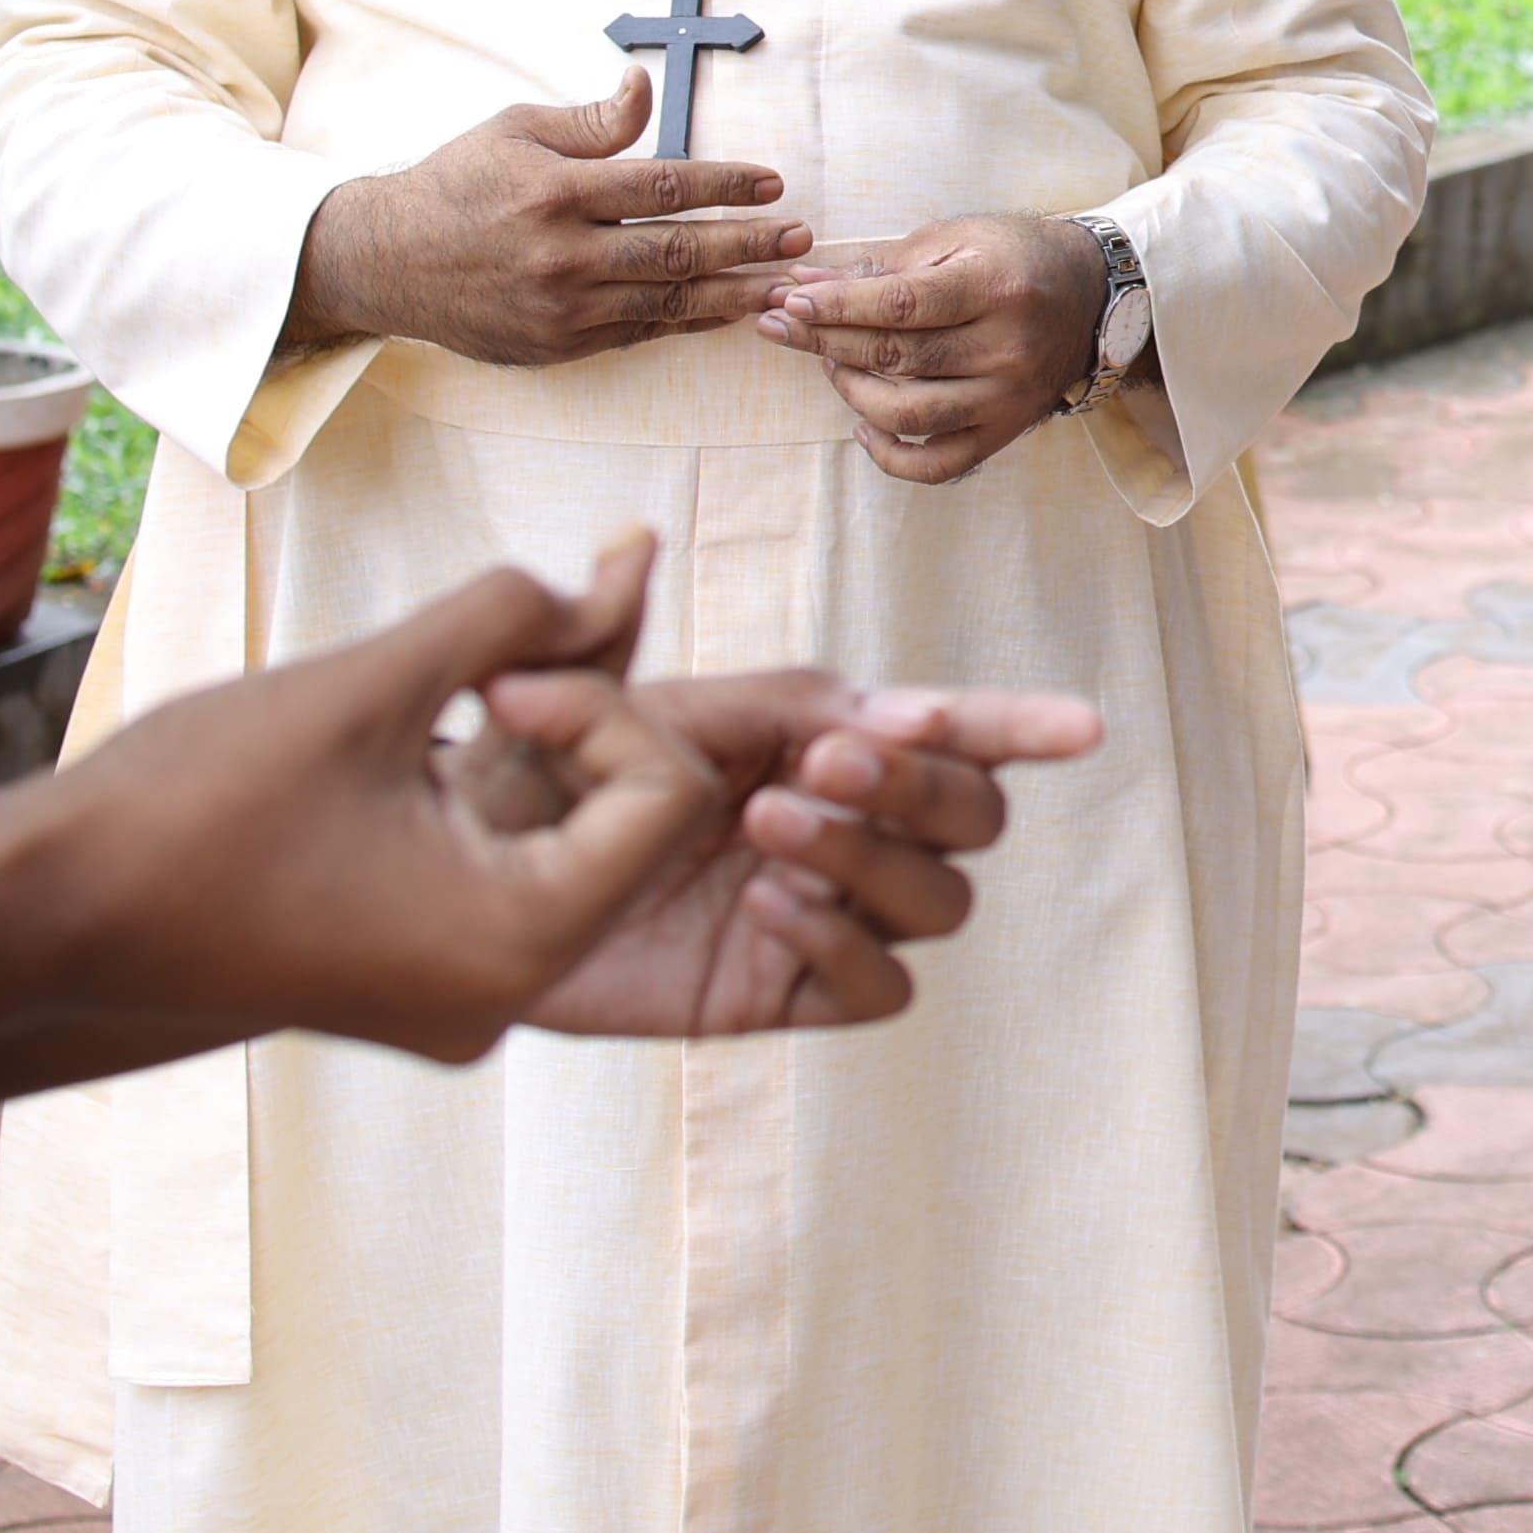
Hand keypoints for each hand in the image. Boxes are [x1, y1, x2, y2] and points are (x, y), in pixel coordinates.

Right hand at [6, 538, 743, 1062]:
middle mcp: (503, 992)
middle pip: (630, 820)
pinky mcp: (409, 970)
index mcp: (517, 945)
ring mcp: (456, 991)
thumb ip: (510, 616)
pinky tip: (456, 694)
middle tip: (504, 632)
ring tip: (482, 646)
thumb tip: (621, 569)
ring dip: (538, 730)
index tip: (488, 674)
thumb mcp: (371, 683)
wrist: (38, 911)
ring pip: (562, 832)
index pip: (667, 797)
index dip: (604, 700)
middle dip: (585, 706)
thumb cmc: (190, 802)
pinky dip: (488, 775)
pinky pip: (497, 860)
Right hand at [291, 72, 815, 365]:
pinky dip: (689, 322)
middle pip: (676, 251)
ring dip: (735, 293)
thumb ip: (590, 121)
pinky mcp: (557, 344)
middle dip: (747, 244)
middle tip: (800, 237)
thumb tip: (644, 87)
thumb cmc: (457, 184)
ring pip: (668, 302)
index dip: (724, 185)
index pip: (661, 186)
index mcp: (556, 193)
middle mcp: (563, 254)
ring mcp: (562, 306)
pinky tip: (728, 311)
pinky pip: (640, 333)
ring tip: (786, 284)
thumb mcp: (514, 130)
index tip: (772, 182)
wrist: (387, 262)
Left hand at [432, 559, 1104, 1033]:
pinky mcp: (780, 991)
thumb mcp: (585, 702)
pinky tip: (764, 906)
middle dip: (921, 785)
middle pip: (973, 815)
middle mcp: (844, 824)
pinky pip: (880, 989)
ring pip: (940, 900)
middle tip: (826, 759)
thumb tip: (634, 541)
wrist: (459, 892)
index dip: (1022, 727)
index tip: (1072, 728)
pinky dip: (842, 948)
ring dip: (873, 859)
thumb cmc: (526, 779)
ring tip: (764, 831)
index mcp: (823, 738)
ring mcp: (822, 911)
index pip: (959, 732)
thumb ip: (621, 634)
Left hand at [754, 216, 1104, 483]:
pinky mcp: (1006, 430)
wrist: (1091, 294)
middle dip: (826, 341)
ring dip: (852, 392)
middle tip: (780, 327)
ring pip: (909, 414)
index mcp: (996, 286)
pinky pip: (938, 465)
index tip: (791, 301)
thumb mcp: (956, 239)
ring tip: (831, 364)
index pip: (901, 305)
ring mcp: (1008, 397)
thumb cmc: (1014, 256)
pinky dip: (890, 456)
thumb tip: (804, 284)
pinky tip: (863, 425)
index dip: (838, 307)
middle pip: (898, 357)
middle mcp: (1007, 347)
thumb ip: (881, 266)